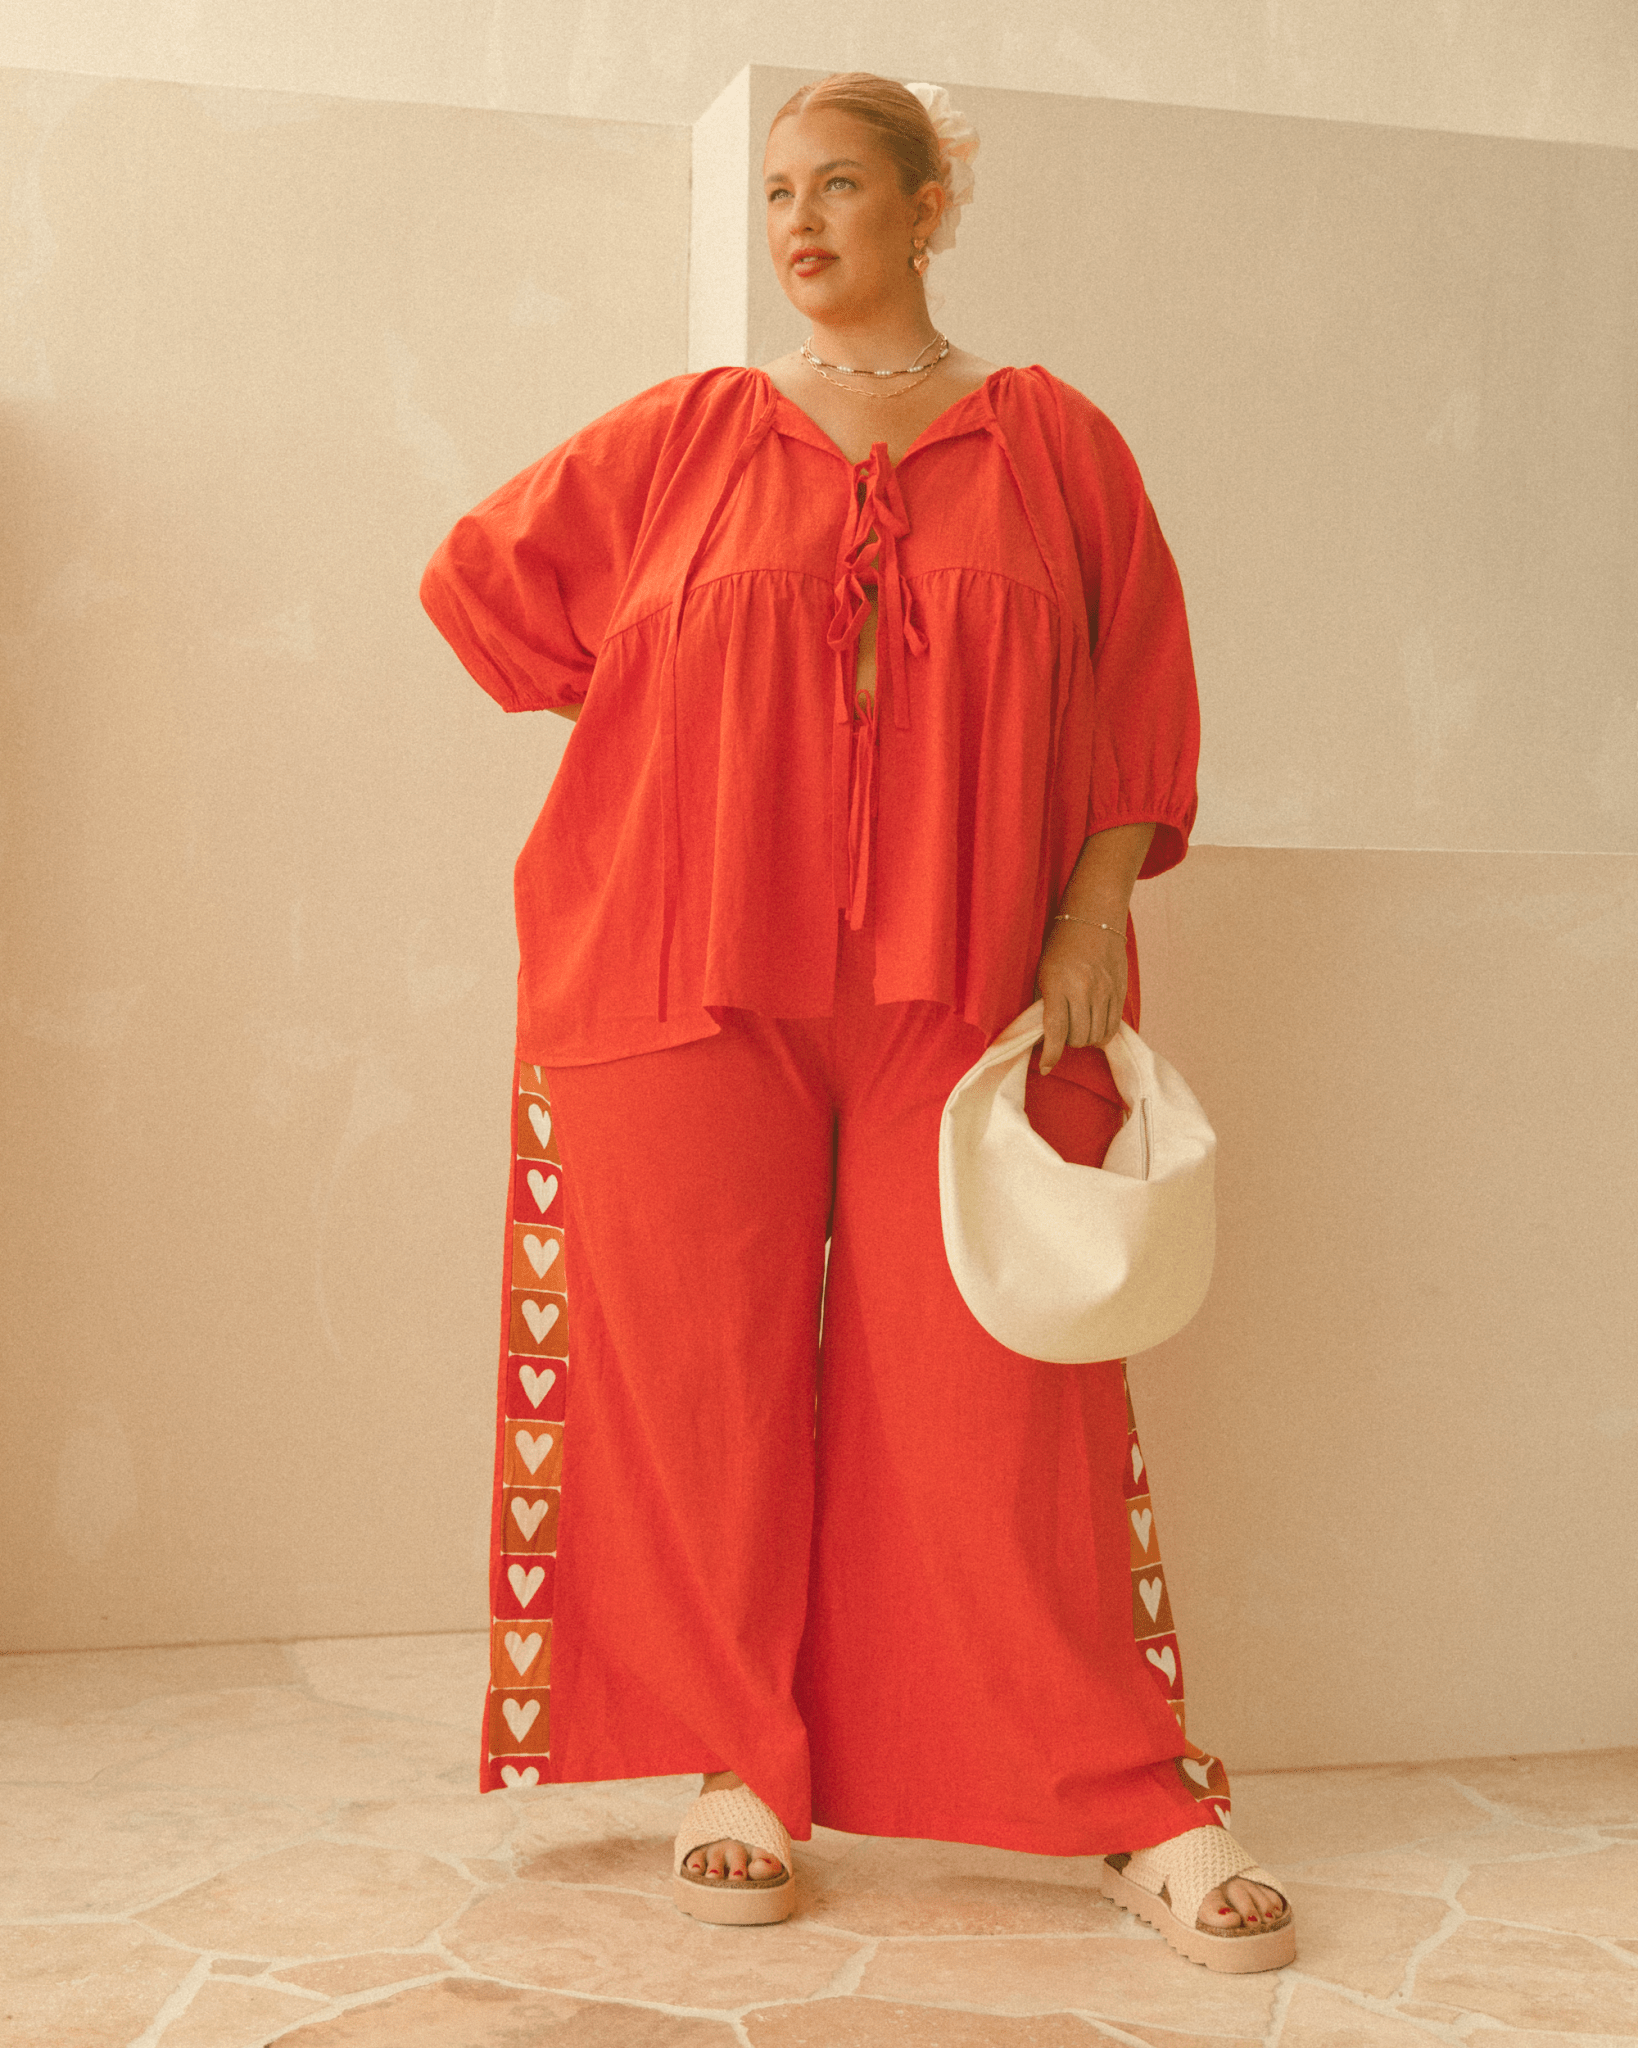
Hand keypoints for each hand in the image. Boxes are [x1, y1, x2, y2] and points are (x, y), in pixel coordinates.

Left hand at [1036, 918, 1126, 1071]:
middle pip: (1078, 1037)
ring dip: (1086, 1040)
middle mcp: (1084, 990)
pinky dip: (1103, 1034)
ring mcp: (1105, 990)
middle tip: (1062, 1034)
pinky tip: (1095, 1028)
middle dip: (1068, 1043)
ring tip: (1079, 1030)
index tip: (1046, 1067)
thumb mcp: (1044, 972)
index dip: (1051, 1055)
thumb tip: (1045, 1036)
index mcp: (1058, 985)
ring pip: (1098, 1036)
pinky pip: (1114, 1025)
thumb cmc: (1061, 945)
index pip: (1056, 1030)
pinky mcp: (1120, 990)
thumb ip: (1045, 1003)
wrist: (1093, 917)